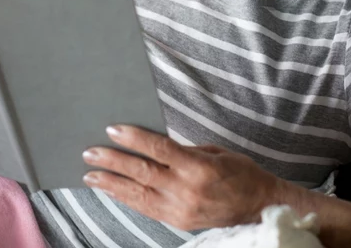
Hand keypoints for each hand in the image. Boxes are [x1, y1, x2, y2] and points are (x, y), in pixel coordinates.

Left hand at [81, 125, 291, 230]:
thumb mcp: (215, 152)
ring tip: (91, 174)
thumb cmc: (241, 173)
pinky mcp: (178, 221)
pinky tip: (112, 190)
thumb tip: (154, 146)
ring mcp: (181, 209)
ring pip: (138, 195)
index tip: (112, 129)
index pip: (158, 149)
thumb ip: (183, 150)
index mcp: (198, 167)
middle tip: (90, 153)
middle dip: (113, 161)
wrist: (260, 206)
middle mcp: (187, 190)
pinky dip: (126, 198)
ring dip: (112, 184)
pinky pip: (146, 209)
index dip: (133, 138)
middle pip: (142, 172)